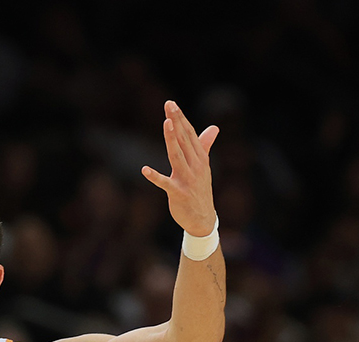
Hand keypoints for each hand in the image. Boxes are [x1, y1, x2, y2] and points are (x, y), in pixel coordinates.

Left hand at [142, 101, 219, 235]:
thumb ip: (205, 145)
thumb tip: (214, 127)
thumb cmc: (200, 190)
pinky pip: (165, 183)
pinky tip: (144, 169)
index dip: (181, 119)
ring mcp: (187, 180)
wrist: (203, 219)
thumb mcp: (203, 166)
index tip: (172, 104)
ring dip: (172, 140)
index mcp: (200, 158)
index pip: (190, 134)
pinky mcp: (178, 193)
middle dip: (177, 121)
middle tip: (169, 105)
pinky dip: (155, 177)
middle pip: (184, 140)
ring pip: (177, 156)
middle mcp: (195, 166)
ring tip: (167, 124)